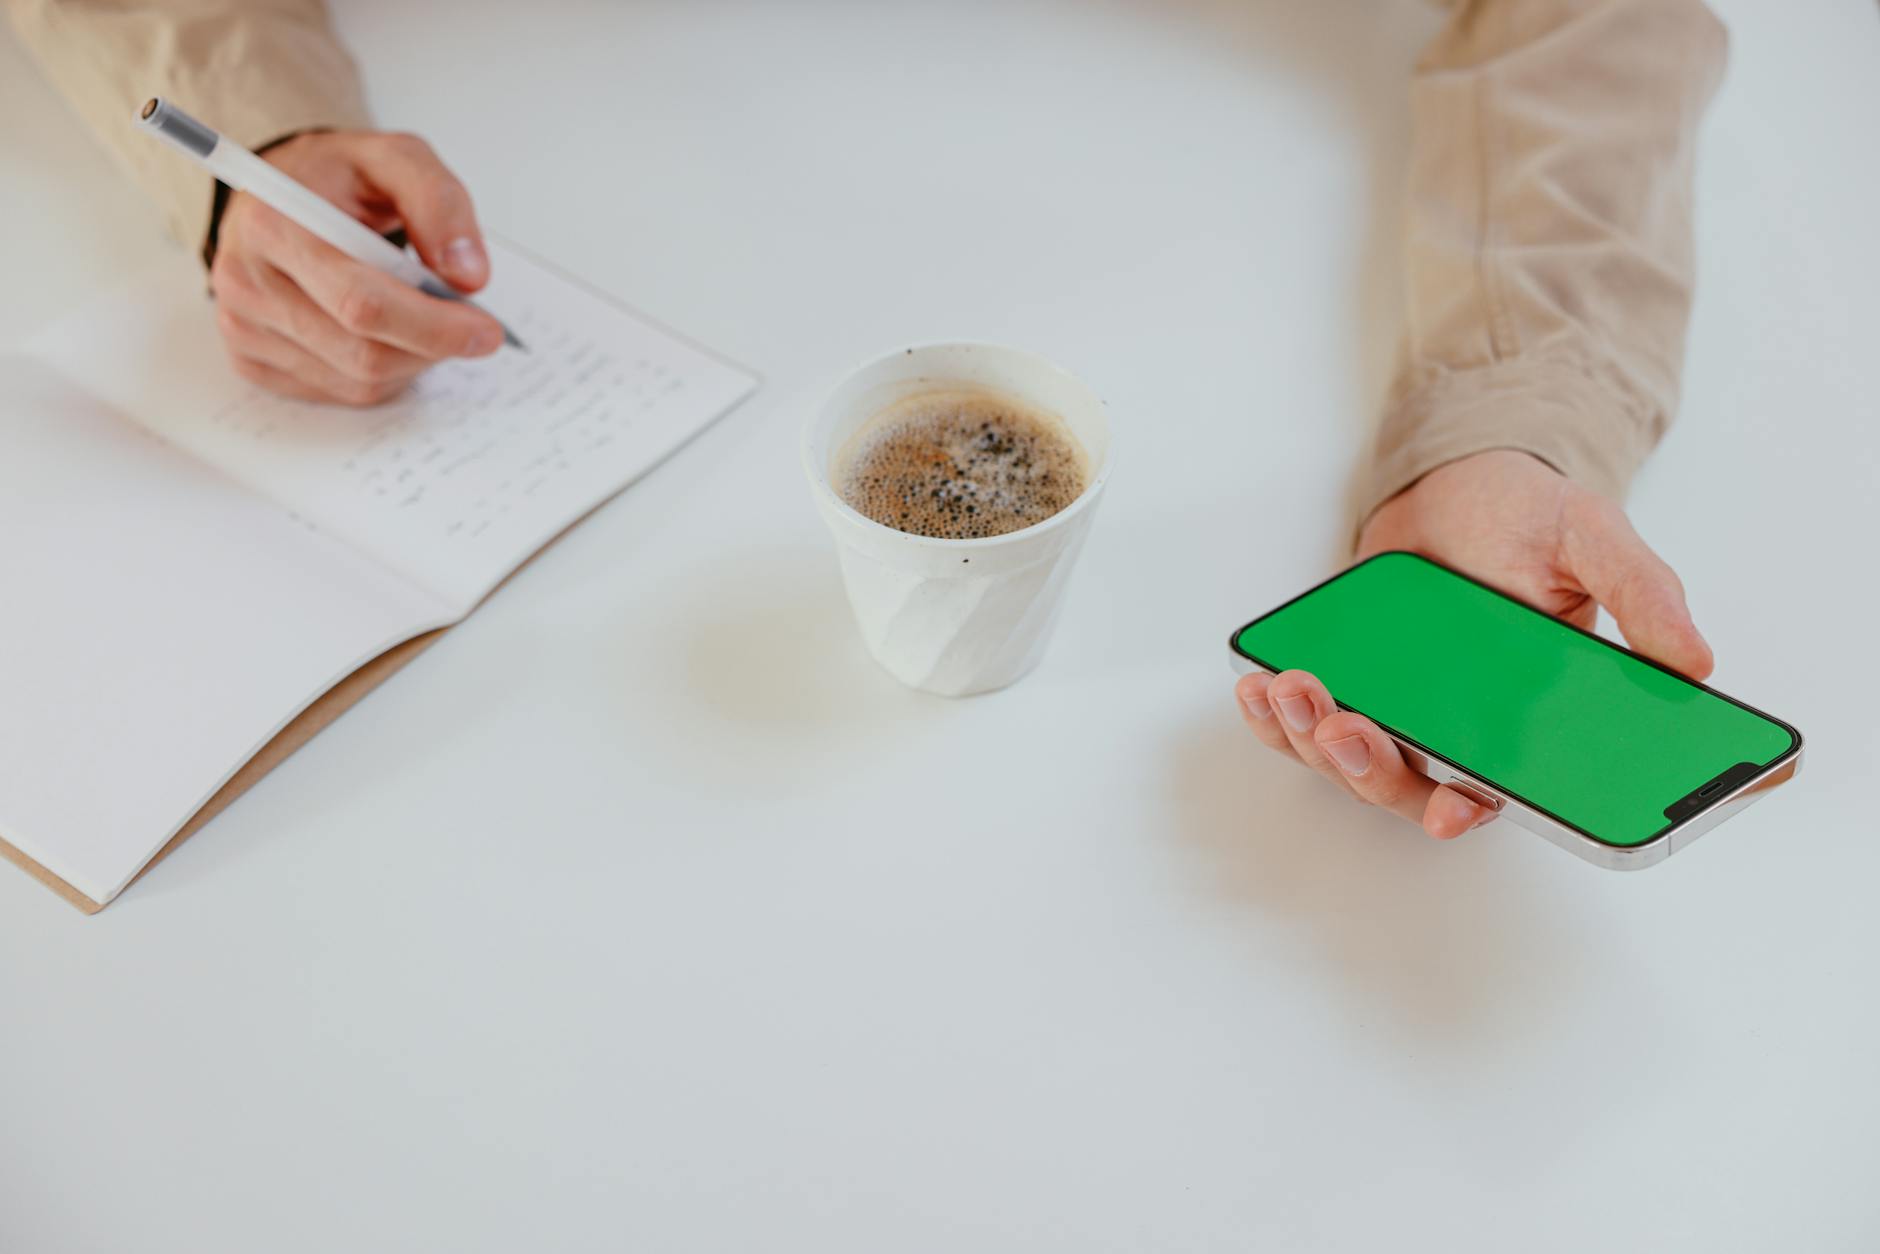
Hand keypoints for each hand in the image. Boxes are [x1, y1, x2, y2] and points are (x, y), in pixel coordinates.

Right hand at [209, 130, 505, 404]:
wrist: (278, 195)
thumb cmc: (336, 178)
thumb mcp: (395, 158)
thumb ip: (438, 202)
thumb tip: (468, 277)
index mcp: (273, 224)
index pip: (362, 303)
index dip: (434, 325)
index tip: (486, 329)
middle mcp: (244, 282)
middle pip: (363, 354)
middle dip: (432, 347)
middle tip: (475, 330)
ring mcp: (243, 328)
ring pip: (358, 382)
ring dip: (412, 361)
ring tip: (425, 319)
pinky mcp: (251, 361)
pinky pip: (341, 393)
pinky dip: (384, 374)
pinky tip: (389, 335)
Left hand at [1234, 450, 1713, 838]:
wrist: (1459, 480)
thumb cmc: (1528, 516)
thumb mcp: (1593, 535)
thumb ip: (1643, 594)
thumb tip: (1697, 664)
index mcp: (1531, 716)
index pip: (1508, 785)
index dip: (1476, 808)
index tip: (1451, 812)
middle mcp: (1463, 727)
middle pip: (1413, 786)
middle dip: (1371, 769)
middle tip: (1346, 727)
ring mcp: (1400, 710)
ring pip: (1352, 762)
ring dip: (1313, 741)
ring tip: (1293, 690)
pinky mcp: (1350, 684)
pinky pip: (1303, 724)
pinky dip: (1274, 718)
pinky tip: (1256, 687)